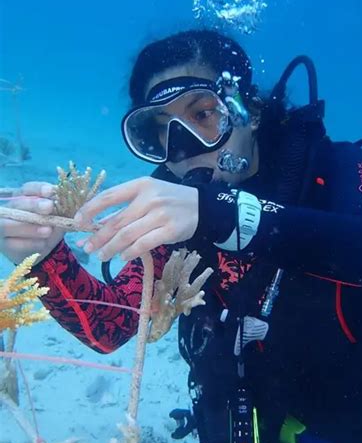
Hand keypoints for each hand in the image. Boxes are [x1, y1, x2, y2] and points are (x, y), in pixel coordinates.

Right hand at [0, 182, 64, 264]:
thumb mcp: (57, 215)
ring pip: (9, 226)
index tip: (51, 191)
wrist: (41, 246)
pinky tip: (43, 244)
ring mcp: (4, 227)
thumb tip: (71, 201)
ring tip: (48, 230)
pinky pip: (15, 244)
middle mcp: (11, 209)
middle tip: (49, 207)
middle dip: (33, 205)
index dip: (38, 189)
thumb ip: (60, 208)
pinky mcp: (6, 245)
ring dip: (31, 228)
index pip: (28, 189)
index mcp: (23, 197)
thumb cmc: (49, 224)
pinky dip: (31, 243)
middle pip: (17, 204)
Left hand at [75, 177, 198, 260]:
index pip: (109, 196)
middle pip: (116, 221)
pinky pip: (144, 244)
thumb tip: (94, 225)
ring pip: (127, 235)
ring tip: (102, 256)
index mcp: (141, 185)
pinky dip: (130, 252)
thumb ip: (124, 208)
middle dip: (98, 237)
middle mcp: (149, 199)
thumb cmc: (169, 200)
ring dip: (111, 248)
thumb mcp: (148, 195)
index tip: (78, 221)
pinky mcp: (170, 231)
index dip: (90, 209)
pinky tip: (122, 257)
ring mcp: (160, 215)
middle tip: (87, 248)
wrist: (203, 207)